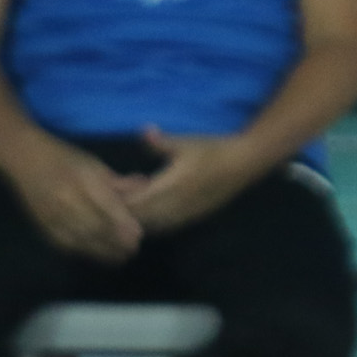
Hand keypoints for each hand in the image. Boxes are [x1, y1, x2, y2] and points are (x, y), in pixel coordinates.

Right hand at [0, 136, 142, 262]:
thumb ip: (117, 181)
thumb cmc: (64, 159)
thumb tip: (145, 186)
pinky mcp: (43, 224)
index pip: (105, 203)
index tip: (139, 234)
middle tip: (133, 250)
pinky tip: (98, 256)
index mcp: (81, 178)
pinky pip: (65, 243)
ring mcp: (51, 213)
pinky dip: (83, 252)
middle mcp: (65, 197)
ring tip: (121, 258)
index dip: (122, 221)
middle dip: (115, 241)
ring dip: (102, 251)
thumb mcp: (93, 164)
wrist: (22, 158)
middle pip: (94, 225)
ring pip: (80, 238)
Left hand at [124, 126, 266, 232]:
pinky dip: (154, 221)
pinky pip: (167, 226)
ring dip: (141, 218)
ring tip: (136, 203)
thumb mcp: (185, 142)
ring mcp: (186, 214)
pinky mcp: (194, 218)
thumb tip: (144, 130)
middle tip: (121, 197)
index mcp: (172, 185)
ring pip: (154, 226)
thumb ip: (161, 142)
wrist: (243, 164)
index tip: (113, 189)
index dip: (122, 200)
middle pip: (142, 218)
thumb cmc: (213, 150)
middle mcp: (177, 204)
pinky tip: (152, 209)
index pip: (137, 201)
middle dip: (128, 211)